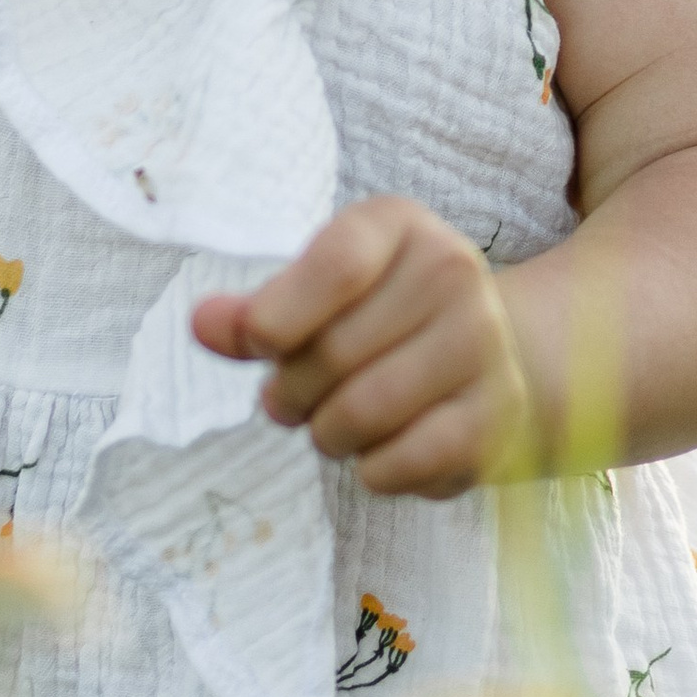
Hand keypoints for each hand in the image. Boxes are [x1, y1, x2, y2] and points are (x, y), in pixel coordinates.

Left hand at [190, 198, 536, 499]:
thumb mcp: (316, 296)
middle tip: (288, 400)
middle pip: (334, 351)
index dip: (275, 317)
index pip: (335, 266)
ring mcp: (482, 344)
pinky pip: (401, 463)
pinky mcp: (495, 416)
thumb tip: (201, 324)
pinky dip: (371, 471)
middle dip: (292, 391)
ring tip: (330, 425)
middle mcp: (453, 272)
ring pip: (362, 413)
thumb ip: (256, 313)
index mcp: (400, 225)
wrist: (482, 358)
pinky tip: (378, 452)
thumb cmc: (377, 320)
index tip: (256, 345)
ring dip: (326, 435)